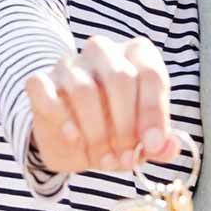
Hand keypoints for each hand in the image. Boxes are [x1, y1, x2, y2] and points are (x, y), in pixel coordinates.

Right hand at [23, 35, 179, 174]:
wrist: (71, 138)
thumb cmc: (115, 130)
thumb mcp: (141, 141)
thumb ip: (159, 145)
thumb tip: (168, 147)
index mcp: (136, 56)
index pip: (150, 74)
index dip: (154, 112)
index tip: (152, 145)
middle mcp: (102, 52)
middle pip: (119, 77)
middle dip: (125, 125)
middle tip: (125, 157)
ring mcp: (69, 64)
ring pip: (83, 89)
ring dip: (96, 131)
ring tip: (103, 158)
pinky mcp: (41, 80)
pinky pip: (43, 89)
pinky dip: (59, 116)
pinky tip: (72, 136)